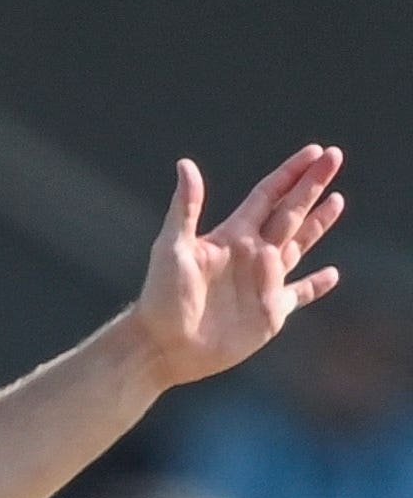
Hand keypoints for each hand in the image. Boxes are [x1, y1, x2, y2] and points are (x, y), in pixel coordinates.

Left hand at [132, 145, 343, 387]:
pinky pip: (299, 294)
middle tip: (336, 154)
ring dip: (318, 223)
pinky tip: (332, 275)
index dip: (290, 173)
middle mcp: (251, 254)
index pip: (268, 195)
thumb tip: (184, 164)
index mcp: (232, 236)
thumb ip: (185, 207)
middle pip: (290, 211)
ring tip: (337, 200)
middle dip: (312, 185)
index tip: (314, 151)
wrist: (161, 345)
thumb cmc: (161, 297)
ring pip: (299, 245)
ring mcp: (262, 282)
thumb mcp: (172, 248)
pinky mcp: (270, 312)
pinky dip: (316, 285)